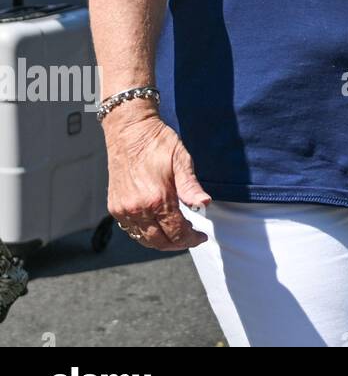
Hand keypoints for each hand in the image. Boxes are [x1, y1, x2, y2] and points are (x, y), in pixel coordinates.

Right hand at [103, 99, 211, 250]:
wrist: (129, 132)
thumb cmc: (157, 143)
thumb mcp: (181, 160)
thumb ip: (191, 186)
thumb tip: (205, 203)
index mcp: (157, 199)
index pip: (176, 232)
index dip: (191, 238)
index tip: (200, 236)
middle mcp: (137, 208)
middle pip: (159, 241)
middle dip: (177, 243)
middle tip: (191, 238)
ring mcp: (123, 209)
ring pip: (143, 239)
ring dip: (161, 241)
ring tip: (176, 234)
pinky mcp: (115, 207)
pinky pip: (131, 230)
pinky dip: (145, 234)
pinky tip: (157, 226)